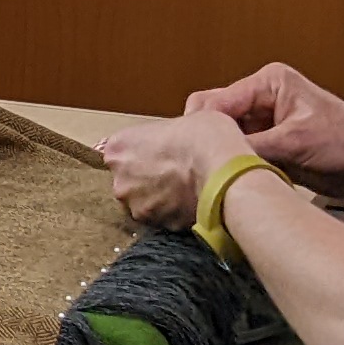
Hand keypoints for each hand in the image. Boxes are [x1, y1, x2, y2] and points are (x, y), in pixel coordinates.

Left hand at [97, 106, 259, 232]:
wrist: (224, 175)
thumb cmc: (204, 139)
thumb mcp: (183, 119)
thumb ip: (165, 132)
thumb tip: (173, 138)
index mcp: (119, 147)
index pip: (122, 150)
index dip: (143, 150)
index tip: (160, 151)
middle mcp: (120, 179)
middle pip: (129, 179)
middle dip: (148, 177)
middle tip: (175, 171)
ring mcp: (136, 206)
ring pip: (144, 201)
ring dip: (160, 197)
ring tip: (186, 188)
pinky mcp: (156, 225)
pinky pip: (163, 217)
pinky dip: (174, 212)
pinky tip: (192, 202)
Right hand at [187, 61, 343, 203]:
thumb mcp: (294, 144)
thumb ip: (249, 148)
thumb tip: (211, 159)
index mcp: (269, 82)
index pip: (215, 101)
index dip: (203, 129)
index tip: (193, 155)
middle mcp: (263, 98)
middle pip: (215, 118)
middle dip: (210, 143)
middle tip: (203, 168)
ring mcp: (265, 123)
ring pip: (224, 140)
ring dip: (223, 158)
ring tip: (219, 177)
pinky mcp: (270, 146)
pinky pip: (239, 156)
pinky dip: (235, 168)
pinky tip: (233, 181)